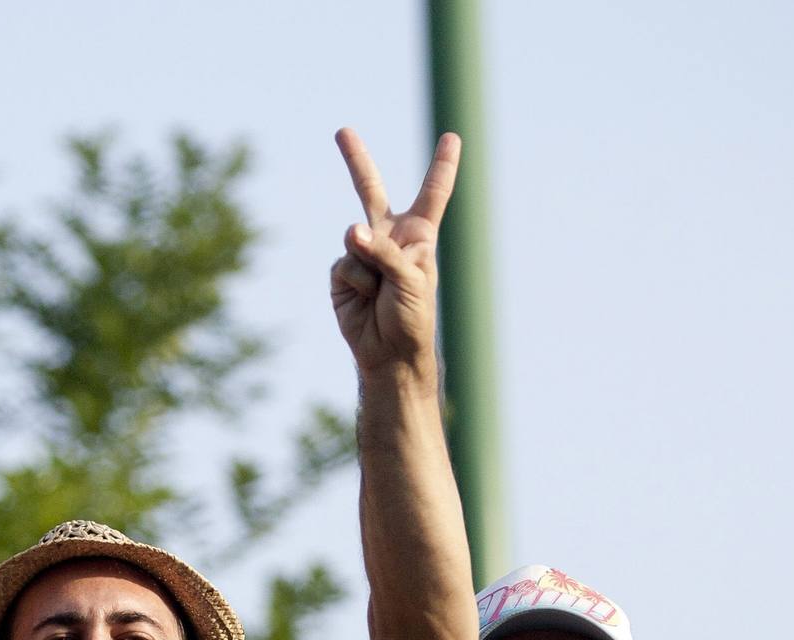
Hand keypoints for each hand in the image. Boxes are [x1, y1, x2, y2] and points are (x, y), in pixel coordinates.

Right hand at [329, 128, 459, 373]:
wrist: (389, 353)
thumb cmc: (412, 316)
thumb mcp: (411, 278)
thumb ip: (382, 250)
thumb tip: (349, 232)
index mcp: (418, 235)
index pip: (433, 193)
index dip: (443, 166)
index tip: (452, 138)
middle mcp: (388, 237)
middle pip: (370, 191)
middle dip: (356, 161)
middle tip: (342, 131)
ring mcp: (361, 254)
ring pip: (354, 238)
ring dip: (369, 267)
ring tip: (382, 292)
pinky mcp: (341, 274)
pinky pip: (343, 265)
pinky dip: (356, 283)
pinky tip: (366, 300)